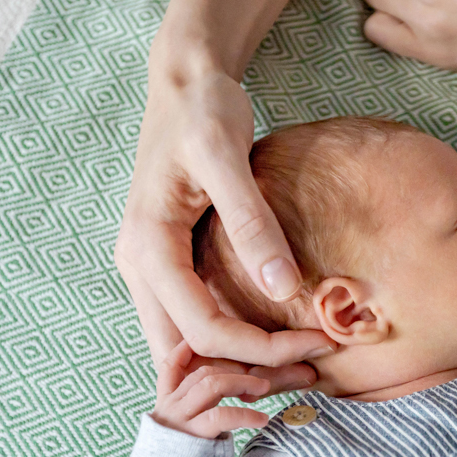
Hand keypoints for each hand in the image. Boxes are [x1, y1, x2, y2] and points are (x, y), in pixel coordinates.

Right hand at [115, 64, 334, 379]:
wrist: (184, 83)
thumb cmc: (203, 111)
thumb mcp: (227, 158)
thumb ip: (251, 223)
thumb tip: (283, 288)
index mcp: (148, 247)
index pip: (202, 330)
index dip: (259, 349)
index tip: (317, 346)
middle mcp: (139, 266)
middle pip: (185, 351)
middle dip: (244, 372)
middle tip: (308, 373)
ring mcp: (149, 267)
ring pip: (184, 343)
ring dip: (235, 362)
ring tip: (297, 364)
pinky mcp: (169, 261)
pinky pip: (192, 318)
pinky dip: (229, 338)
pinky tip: (274, 335)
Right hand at [150, 341, 272, 438]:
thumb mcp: (181, 436)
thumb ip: (195, 416)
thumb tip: (222, 401)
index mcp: (165, 406)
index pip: (168, 369)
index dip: (183, 351)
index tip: (198, 340)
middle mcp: (168, 408)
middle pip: (202, 372)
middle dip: (235, 370)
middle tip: (260, 379)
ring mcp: (177, 420)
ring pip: (211, 384)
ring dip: (243, 382)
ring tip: (264, 389)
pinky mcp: (190, 436)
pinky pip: (220, 415)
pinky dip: (245, 414)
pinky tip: (261, 419)